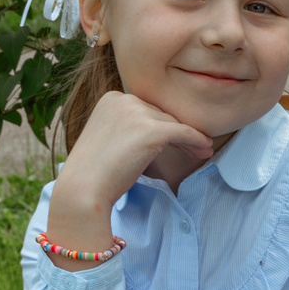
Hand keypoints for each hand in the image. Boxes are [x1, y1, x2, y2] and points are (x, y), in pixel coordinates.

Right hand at [47, 91, 213, 254]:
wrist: (83, 190)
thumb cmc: (94, 172)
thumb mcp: (108, 138)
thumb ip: (128, 127)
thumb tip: (158, 131)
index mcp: (112, 98)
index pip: (147, 108)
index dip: (164, 125)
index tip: (176, 139)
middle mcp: (123, 100)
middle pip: (161, 114)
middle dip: (178, 131)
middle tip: (195, 146)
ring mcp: (136, 113)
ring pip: (174, 123)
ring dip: (190, 138)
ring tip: (203, 150)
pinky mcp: (150, 131)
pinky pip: (184, 132)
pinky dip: (197, 140)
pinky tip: (205, 150)